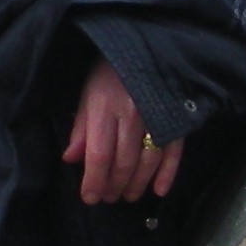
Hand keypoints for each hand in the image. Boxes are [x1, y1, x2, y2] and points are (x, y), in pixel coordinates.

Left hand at [64, 56, 183, 205]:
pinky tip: (159, 190)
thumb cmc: (108, 73)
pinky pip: (173, 151)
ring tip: (128, 196)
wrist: (141, 47)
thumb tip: (70, 160)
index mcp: (104, 108)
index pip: (99, 154)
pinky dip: (167, 174)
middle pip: (124, 162)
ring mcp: (156, 117)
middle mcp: (131, 115)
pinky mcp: (174, 118)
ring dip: (137, 184)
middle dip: (115, 186)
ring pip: (148, 161)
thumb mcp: (87, 95)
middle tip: (109, 198)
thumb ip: (81, 130)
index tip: (89, 198)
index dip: (94, 181)